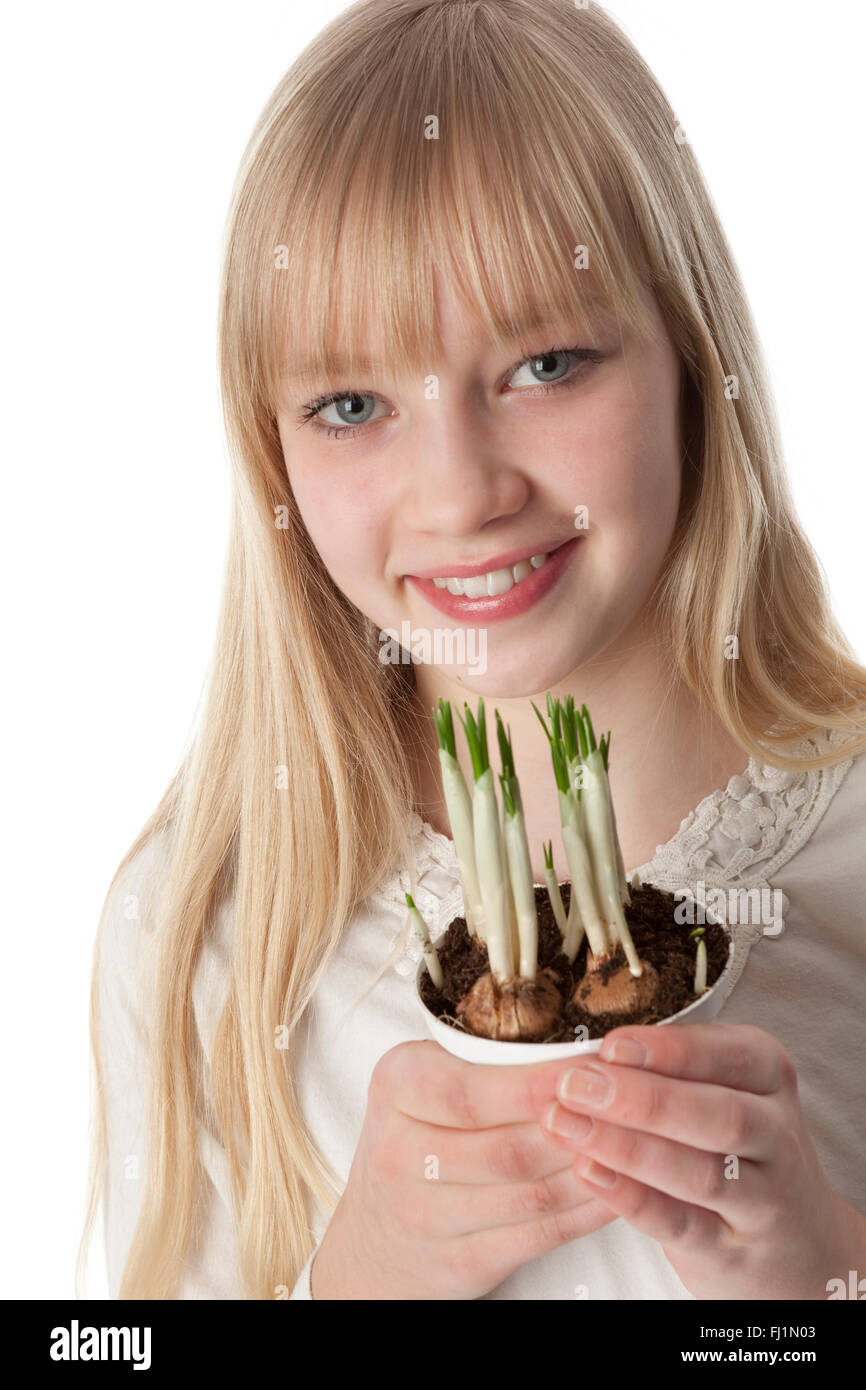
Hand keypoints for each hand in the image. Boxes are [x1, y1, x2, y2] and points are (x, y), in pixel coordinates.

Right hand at [311, 1039, 617, 1298]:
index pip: (476, 1089)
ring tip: (636, 1147)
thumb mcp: (426, 1081)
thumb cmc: (416, 1136)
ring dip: (592, 1172)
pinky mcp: (457, 1262)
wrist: (375, 1236)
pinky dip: (586, 1213)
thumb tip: (577, 1049)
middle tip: (632, 1109)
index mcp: (397, 1086)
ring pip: (531, 1195)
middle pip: (510, 1147)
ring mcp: (424, 1215)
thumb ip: (483, 1061)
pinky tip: (616, 1190)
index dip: (544, 1084)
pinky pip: (538, 1235)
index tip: (599, 1066)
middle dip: (580, 1130)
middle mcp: (399, 1152)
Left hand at [541, 1022, 864, 1298]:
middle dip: (643, 1099)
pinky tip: (590, 1172)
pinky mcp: (729, 1248)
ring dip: (626, 1147)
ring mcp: (760, 1198)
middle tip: (577, 1086)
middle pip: (719, 1115)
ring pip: (701, 1173)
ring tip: (568, 1125)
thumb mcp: (725, 1088)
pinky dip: (633, 1198)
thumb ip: (670, 1068)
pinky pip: (681, 1223)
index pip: (729, 1055)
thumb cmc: (741, 1145)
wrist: (798, 1240)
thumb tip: (590, 1053)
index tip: (611, 1046)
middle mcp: (774, 1134)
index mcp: (768, 1075)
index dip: (669, 1051)